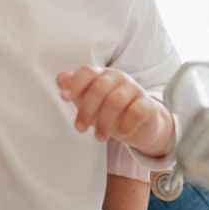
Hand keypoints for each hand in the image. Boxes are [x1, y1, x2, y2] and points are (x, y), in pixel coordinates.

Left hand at [56, 66, 174, 157]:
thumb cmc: (109, 110)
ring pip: (116, 101)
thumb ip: (74, 89)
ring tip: (99, 137)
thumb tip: (60, 79)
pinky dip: (126, 124)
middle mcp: (118, 78)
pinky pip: (137, 111)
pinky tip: (121, 134)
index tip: (65, 99)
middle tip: (80, 129)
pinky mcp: (148, 105)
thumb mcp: (89, 101)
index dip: (75, 83)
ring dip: (104, 122)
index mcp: (102, 75)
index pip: (87, 72)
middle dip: (87, 110)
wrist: (141, 124)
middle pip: (99, 88)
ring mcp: (135, 89)